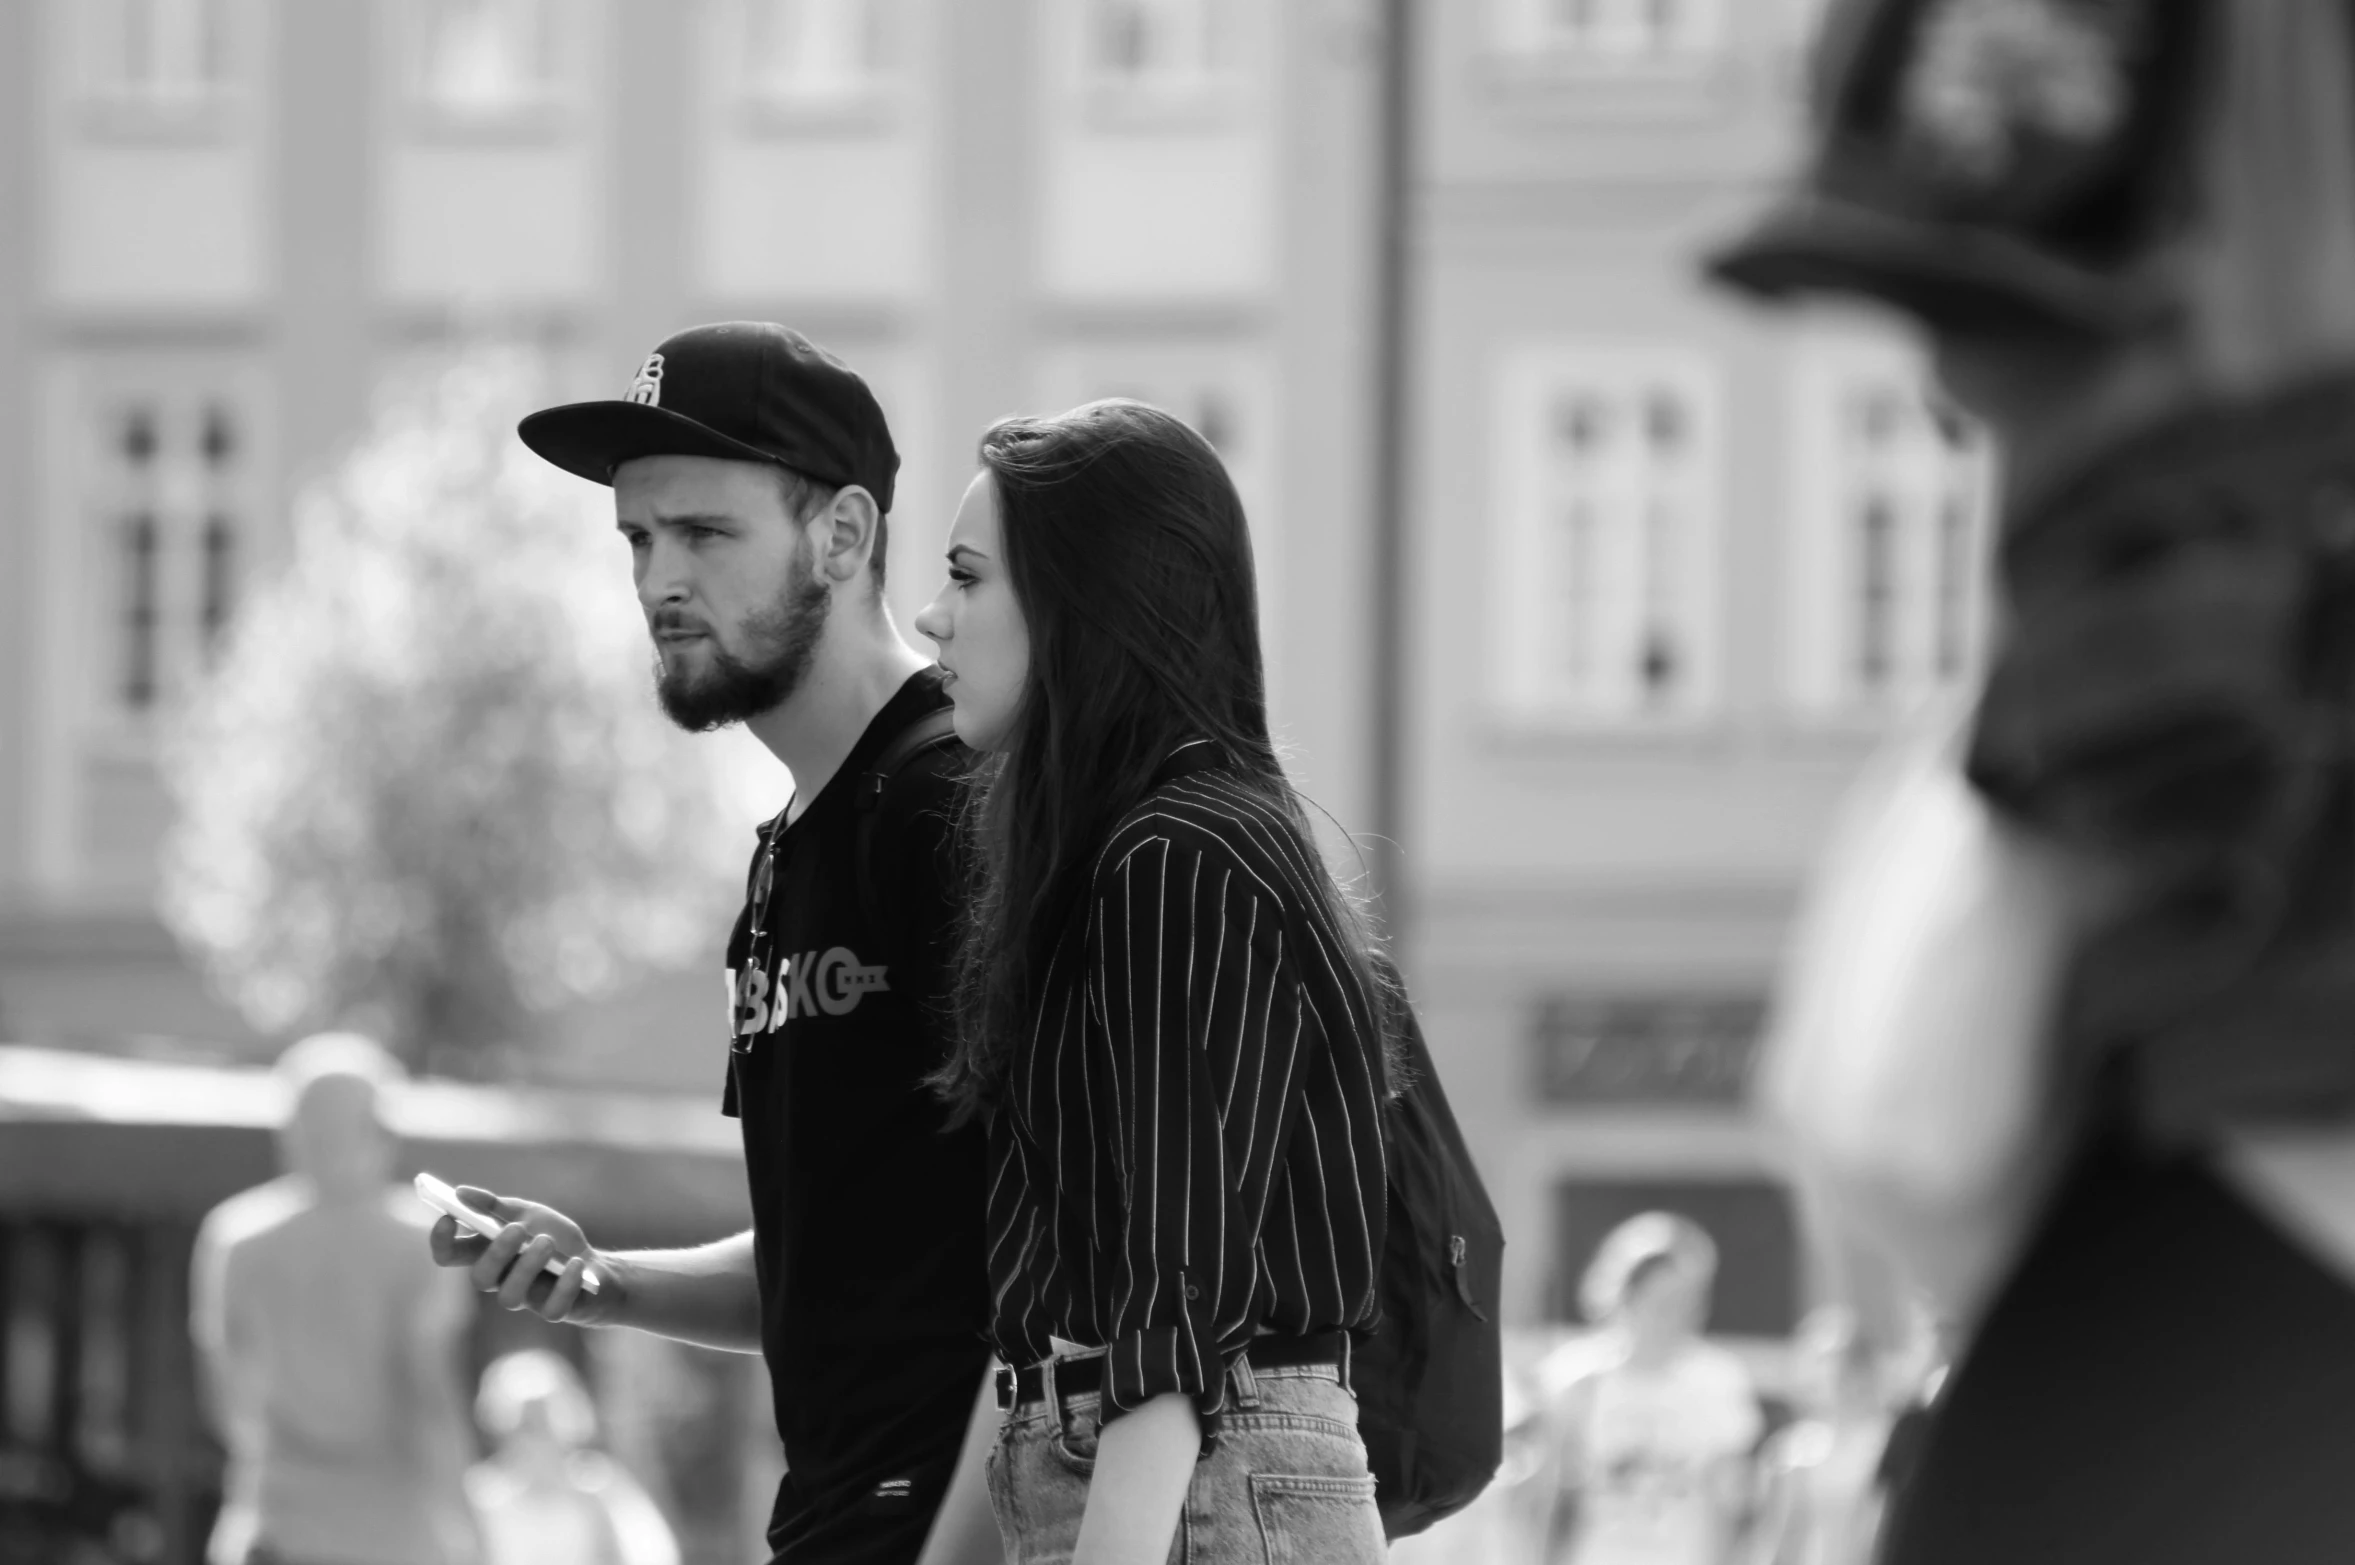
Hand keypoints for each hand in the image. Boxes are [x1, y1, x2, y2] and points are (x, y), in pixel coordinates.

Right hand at [428, 1185, 607, 1324]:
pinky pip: (552, 1308)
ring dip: (528, 1266)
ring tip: (547, 1241)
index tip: (448, 1217)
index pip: (449, 1255)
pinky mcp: (554, 1311)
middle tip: (517, 1228)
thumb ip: (496, 1205)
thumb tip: (461, 1191)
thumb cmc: (554, 1238)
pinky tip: (575, 1263)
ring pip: (510, 1297)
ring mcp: (526, 1299)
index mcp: (487, 1254)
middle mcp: (500, 1280)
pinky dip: (564, 1284)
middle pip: (479, 1278)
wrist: (597, 1266)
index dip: (441, 1241)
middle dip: (496, 1252)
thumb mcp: (528, 1213)